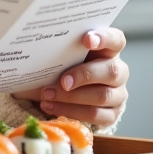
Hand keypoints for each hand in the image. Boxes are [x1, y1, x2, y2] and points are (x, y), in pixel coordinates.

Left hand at [13, 28, 128, 127]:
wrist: (64, 94)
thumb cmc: (63, 68)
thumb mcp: (62, 56)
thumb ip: (58, 50)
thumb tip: (34, 46)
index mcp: (108, 50)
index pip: (116, 39)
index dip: (104, 38)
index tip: (87, 39)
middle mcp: (118, 71)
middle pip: (111, 71)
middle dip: (84, 75)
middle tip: (62, 80)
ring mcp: (118, 94)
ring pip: (102, 96)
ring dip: (71, 97)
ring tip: (47, 95)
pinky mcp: (112, 114)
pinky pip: (95, 115)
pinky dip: (71, 112)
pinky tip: (50, 107)